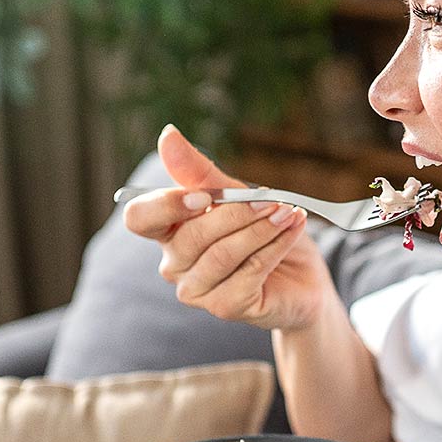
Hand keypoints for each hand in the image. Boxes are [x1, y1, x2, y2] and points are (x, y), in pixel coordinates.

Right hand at [123, 124, 331, 330]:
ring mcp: (197, 290)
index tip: (204, 195)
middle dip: (236, 213)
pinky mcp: (225, 307)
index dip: (165, 206)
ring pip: (222, 254)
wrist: (301, 278)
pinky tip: (292, 230)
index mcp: (167, 231)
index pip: (139, 218)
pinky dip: (274, 246)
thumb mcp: (235, 194)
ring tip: (288, 212)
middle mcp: (174, 263)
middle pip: (191, 236)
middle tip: (271, 199)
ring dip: (261, 229)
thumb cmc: (261, 233)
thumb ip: (200, 172)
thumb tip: (167, 134)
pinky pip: (248, 272)